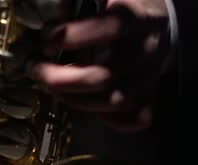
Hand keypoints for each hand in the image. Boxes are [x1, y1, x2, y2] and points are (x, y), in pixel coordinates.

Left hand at [30, 0, 171, 131]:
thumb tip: (58, 11)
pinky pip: (130, 119)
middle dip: (60, 78)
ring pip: (112, 101)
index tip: (48, 40)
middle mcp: (148, 50)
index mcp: (138, 18)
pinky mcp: (150, 97)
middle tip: (36, 69)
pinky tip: (87, 102)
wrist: (161, 23)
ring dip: (73, 98)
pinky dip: (106, 118)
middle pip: (103, 76)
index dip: (76, 35)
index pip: (111, 27)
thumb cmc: (120, 9)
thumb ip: (79, 3)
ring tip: (52, 85)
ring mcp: (149, 77)